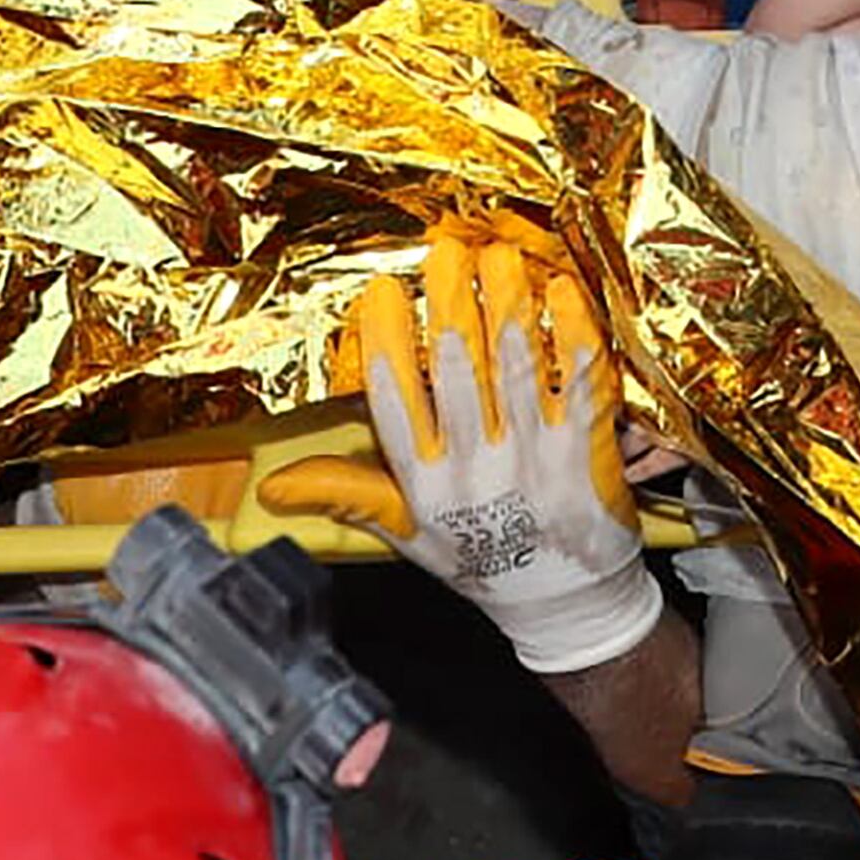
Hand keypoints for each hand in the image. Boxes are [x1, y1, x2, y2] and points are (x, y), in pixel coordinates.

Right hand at [258, 234, 657, 674]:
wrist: (568, 607)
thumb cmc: (485, 563)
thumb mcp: (406, 537)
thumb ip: (347, 494)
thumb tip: (273, 485)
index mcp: (426, 486)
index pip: (395, 405)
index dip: (385, 344)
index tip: (381, 293)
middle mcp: (476, 473)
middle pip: (455, 375)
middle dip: (450, 306)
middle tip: (445, 252)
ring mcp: (534, 464)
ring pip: (513, 370)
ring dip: (506, 306)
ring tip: (498, 257)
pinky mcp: (586, 458)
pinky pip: (576, 386)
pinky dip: (571, 337)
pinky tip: (563, 295)